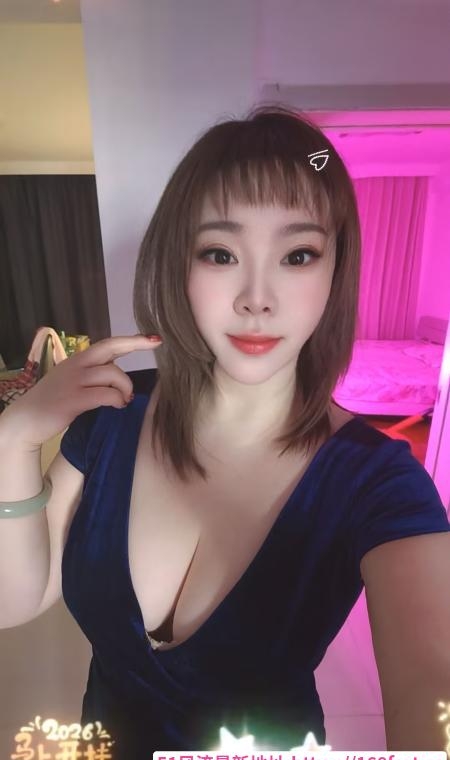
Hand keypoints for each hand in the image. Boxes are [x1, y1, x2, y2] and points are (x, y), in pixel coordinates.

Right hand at [0, 334, 162, 450]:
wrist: (26, 421)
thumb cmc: (53, 403)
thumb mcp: (72, 382)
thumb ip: (93, 376)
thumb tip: (120, 378)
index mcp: (78, 360)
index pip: (108, 344)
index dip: (132, 340)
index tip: (154, 338)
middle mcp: (76, 365)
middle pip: (110, 348)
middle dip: (136, 343)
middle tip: (156, 345)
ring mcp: (74, 381)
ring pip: (112, 374)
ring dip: (125, 388)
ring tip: (124, 400)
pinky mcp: (73, 399)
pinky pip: (105, 394)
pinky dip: (117, 400)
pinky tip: (117, 405)